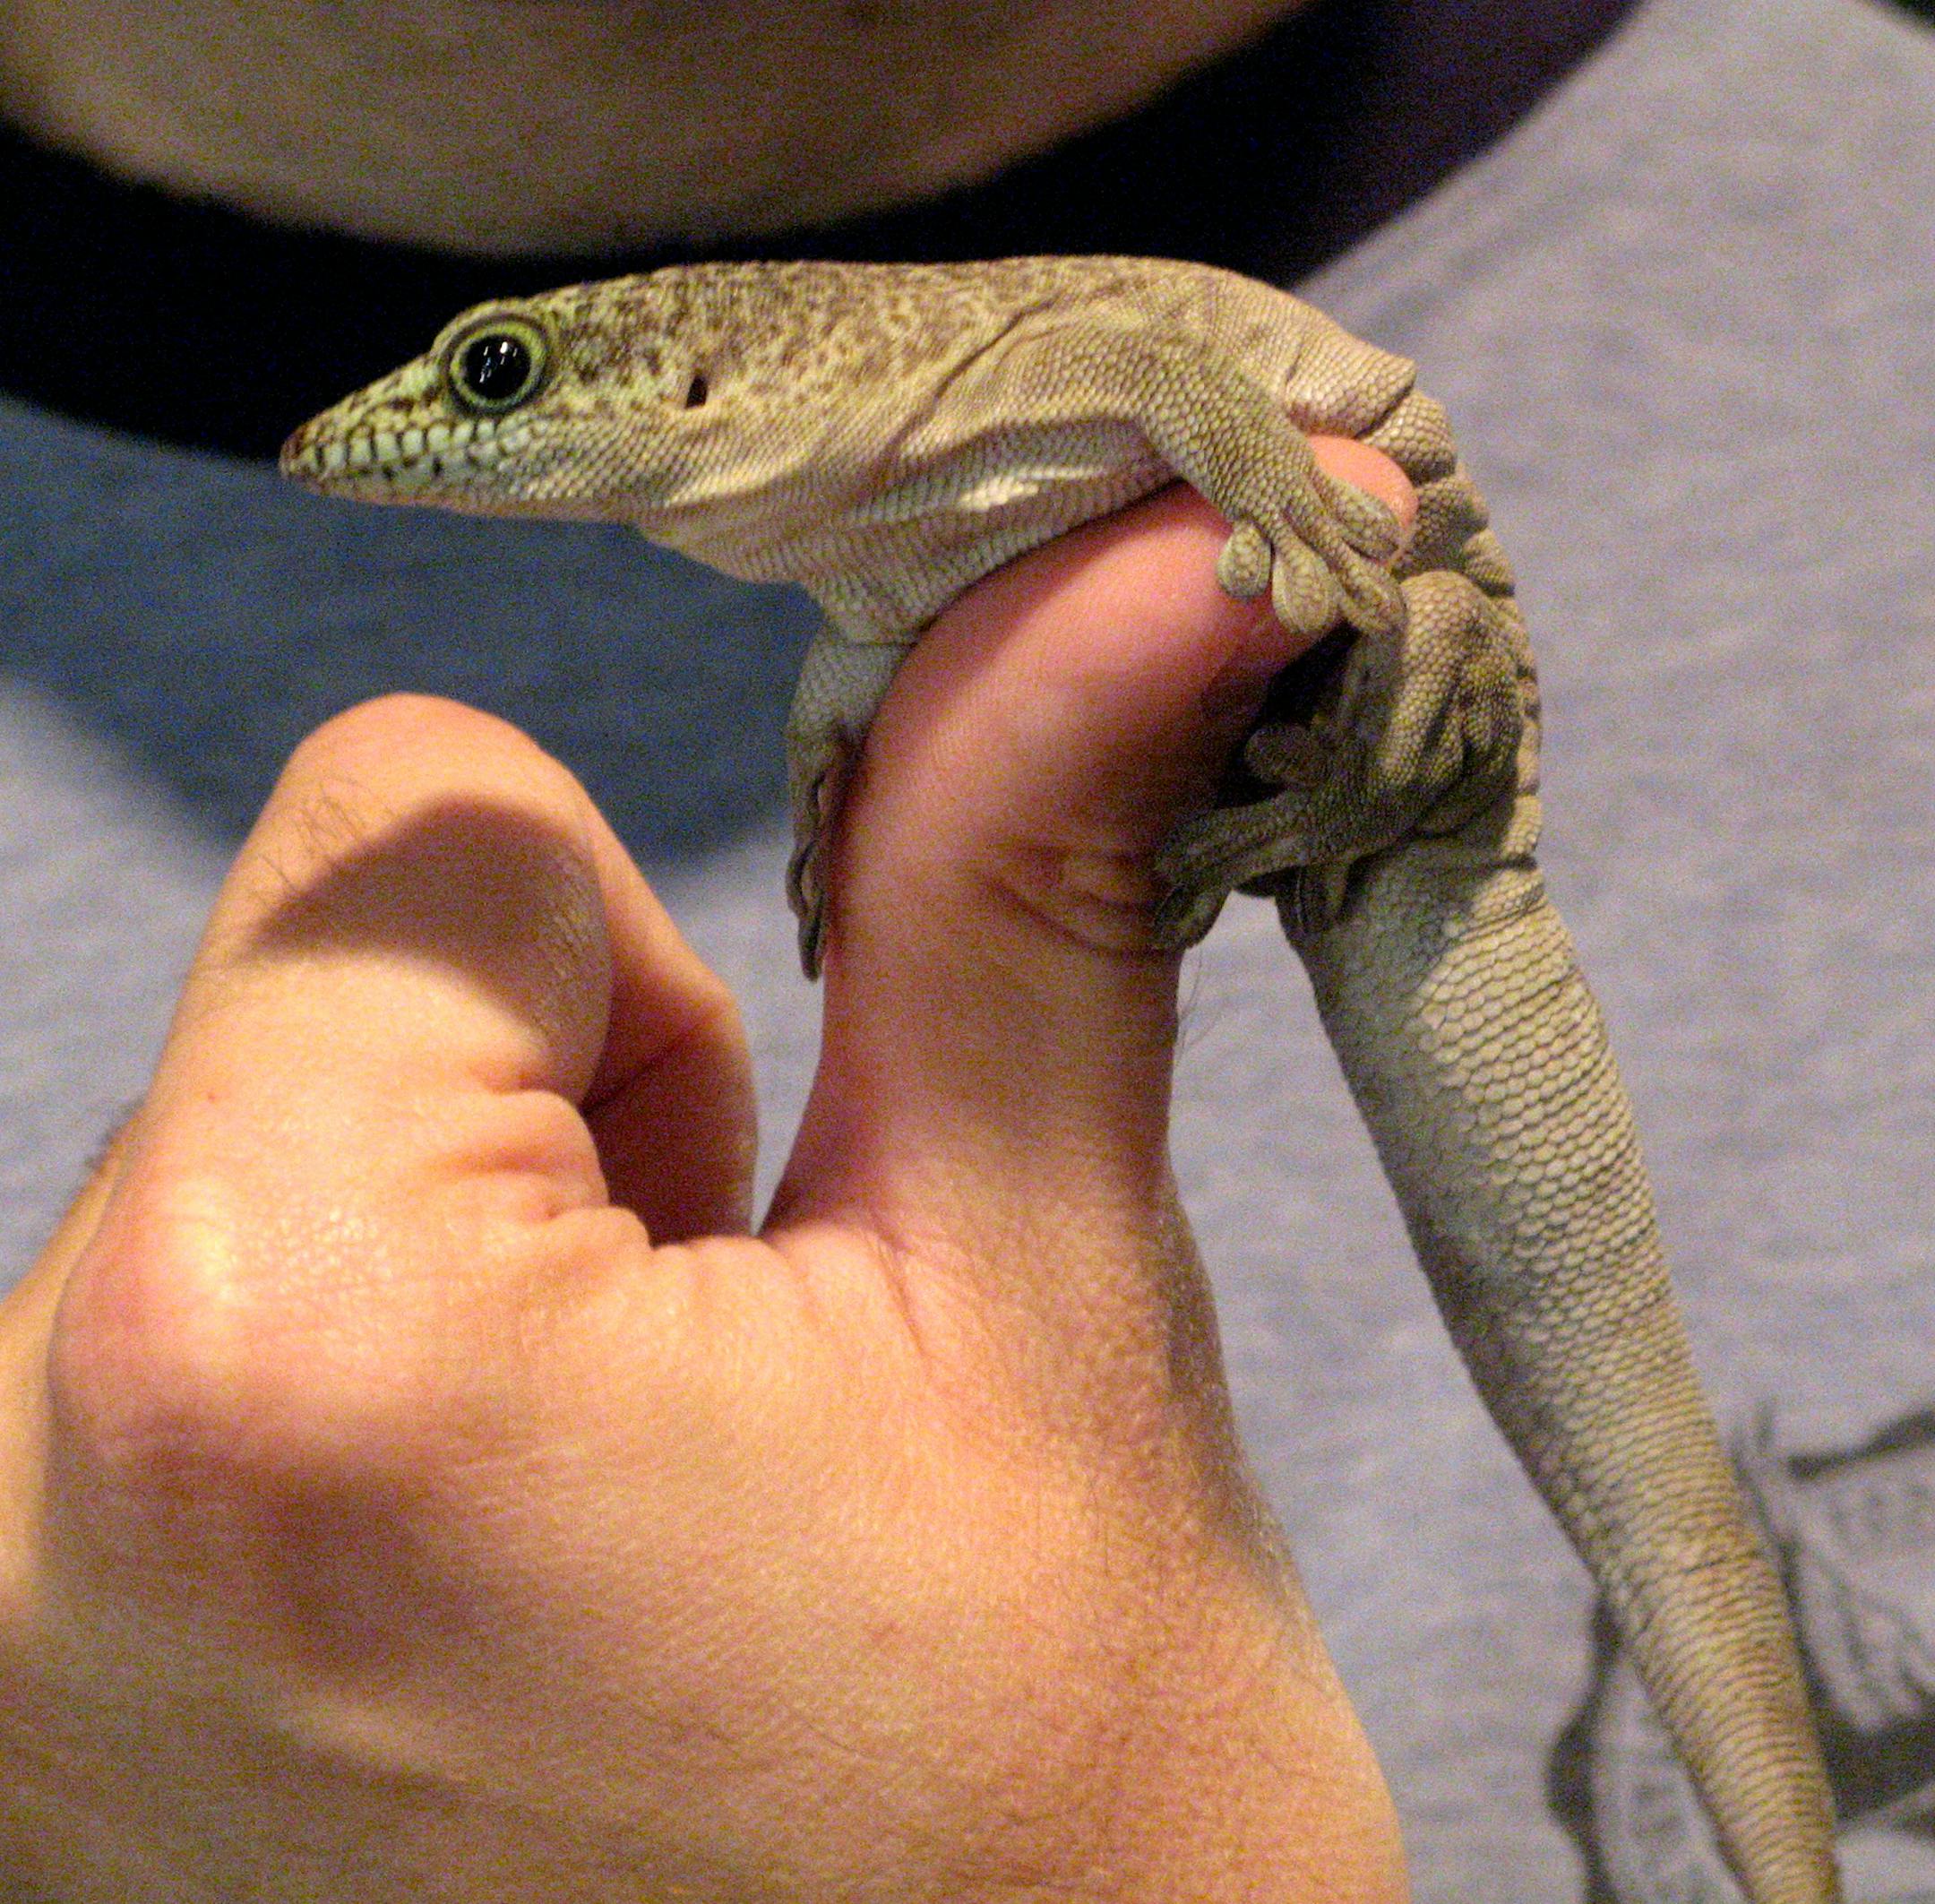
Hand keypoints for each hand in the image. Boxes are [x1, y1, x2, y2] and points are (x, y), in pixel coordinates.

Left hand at [0, 445, 1413, 1902]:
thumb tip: (1172, 551)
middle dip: (548, 1109)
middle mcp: (10, 1480)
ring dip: (460, 1251)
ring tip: (635, 1498)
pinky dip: (358, 1386)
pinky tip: (514, 1577)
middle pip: (315, 981)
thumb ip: (1029, 871)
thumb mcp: (1049, 1295)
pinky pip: (174, 1336)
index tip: (759, 1166)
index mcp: (283, 1341)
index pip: (407, 801)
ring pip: (251, 1150)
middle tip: (733, 1367)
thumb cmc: (1062, 1815)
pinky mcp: (30, 1683)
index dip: (638, 947)